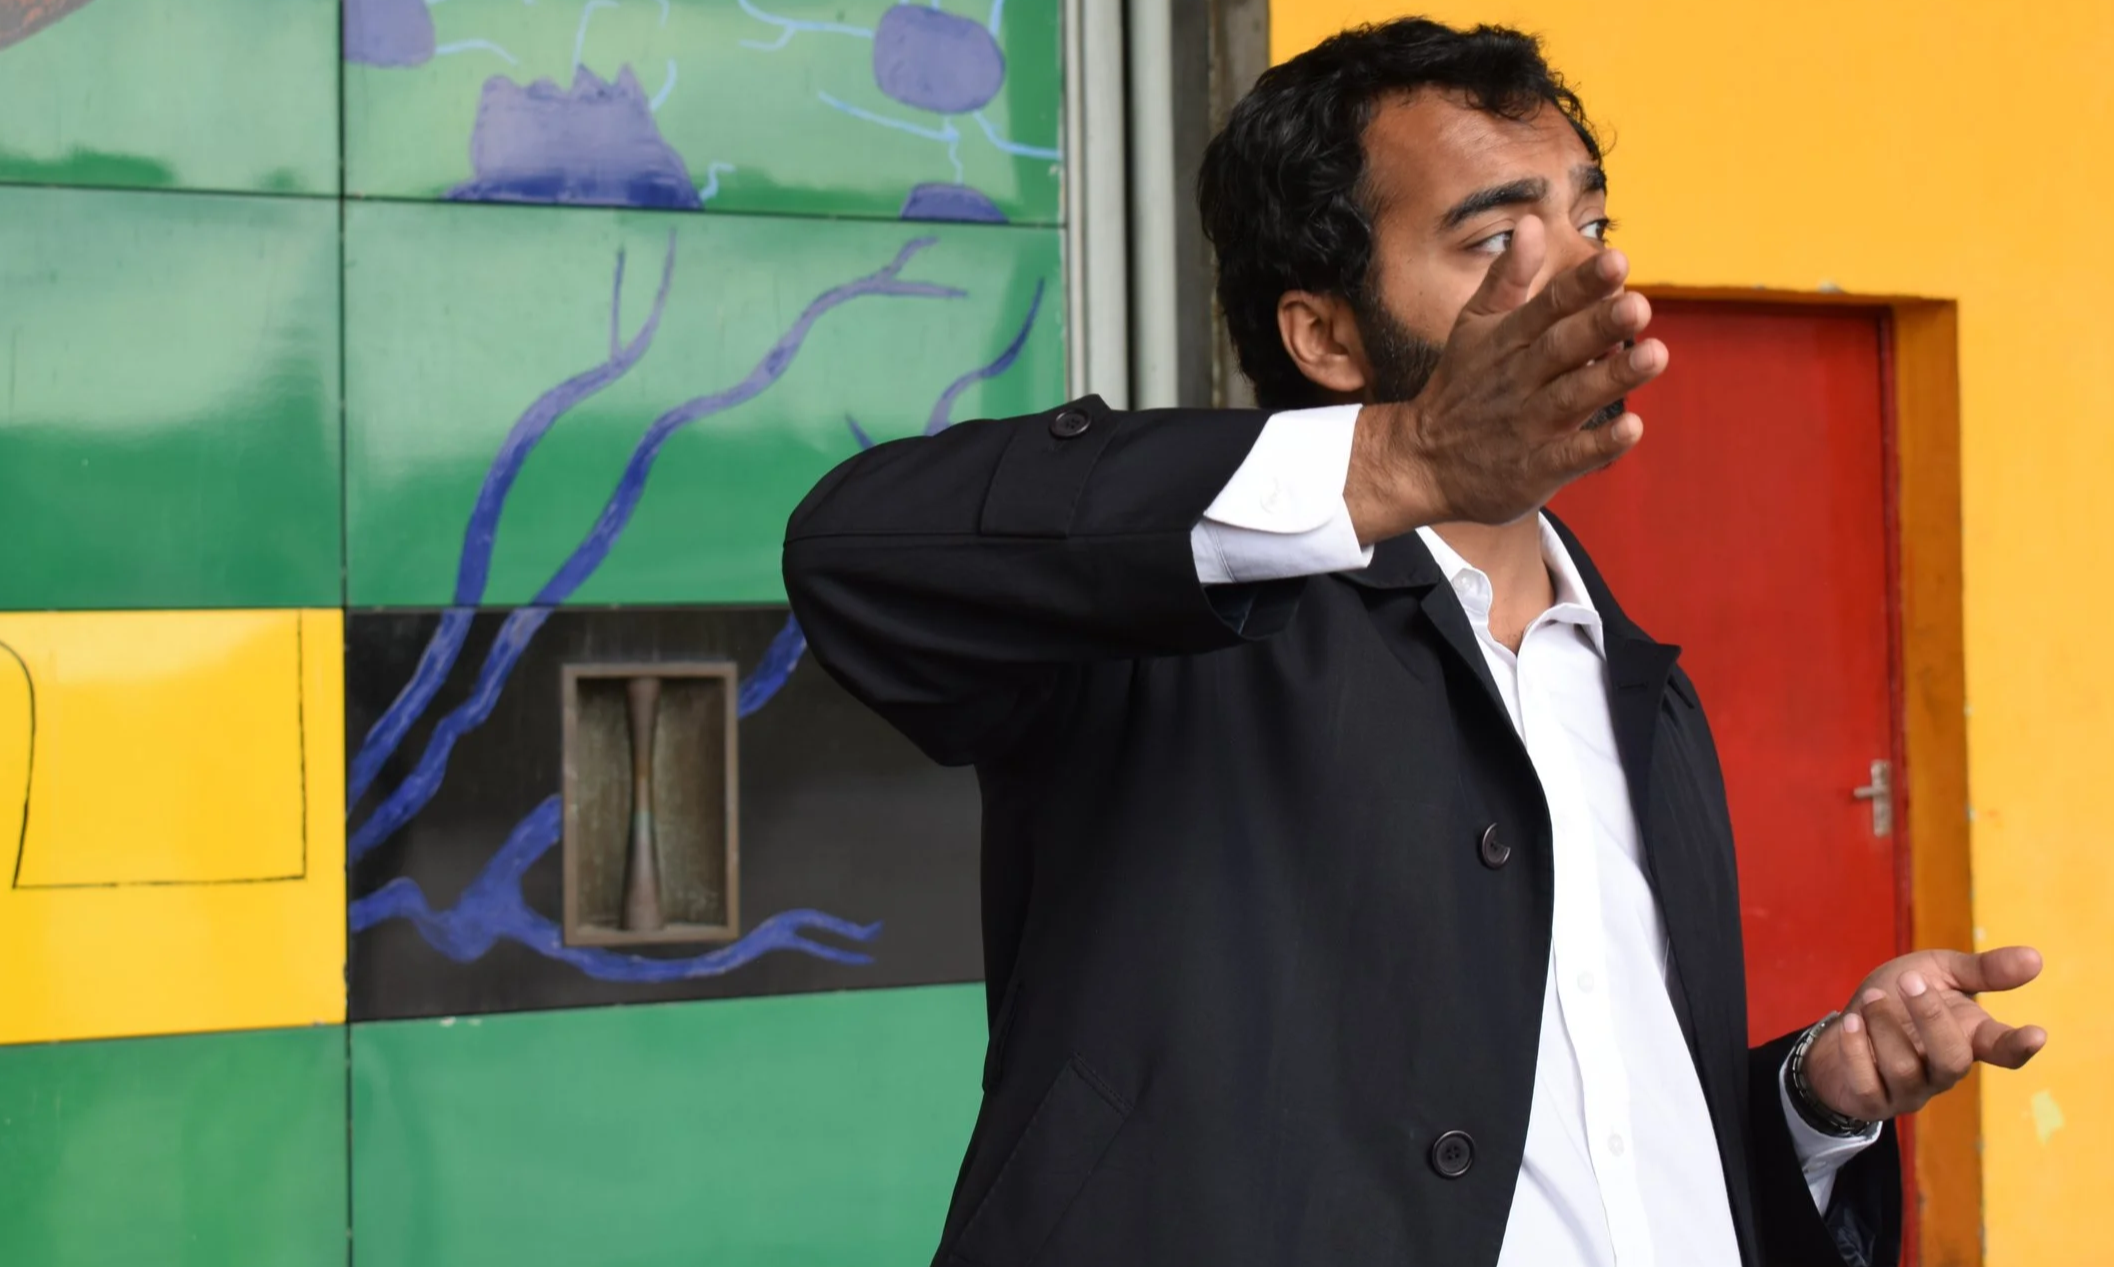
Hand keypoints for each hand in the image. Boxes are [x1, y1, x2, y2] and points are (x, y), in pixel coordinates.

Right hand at [1345, 216, 1668, 542]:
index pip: (1548, 306)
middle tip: (1639, 305)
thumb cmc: (1460, 388)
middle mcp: (1518, 380)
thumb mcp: (1473, 327)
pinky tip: (1632, 428)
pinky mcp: (1533, 469)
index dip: (1582, 285)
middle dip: (1599, 326)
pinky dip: (1598, 445)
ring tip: (1656, 354)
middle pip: (1562, 348)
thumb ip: (1506, 278)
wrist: (1420, 463)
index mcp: (1507, 341)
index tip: (1617, 260)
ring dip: (1611, 378)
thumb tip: (1533, 222)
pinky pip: (1568, 456)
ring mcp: (1526, 426)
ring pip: (1571, 398)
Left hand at [1801, 946, 2047, 1121]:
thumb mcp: (1938, 972)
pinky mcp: (1873, 1101)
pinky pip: (1868, 1084)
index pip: (2002, 1050)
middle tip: (1910, 980)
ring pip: (1905, 1069)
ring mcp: (1910, 1090)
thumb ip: (1981, 969)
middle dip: (1932, 1018)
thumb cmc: (1899, 997)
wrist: (1844, 1026)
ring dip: (1883, 1025)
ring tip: (1871, 997)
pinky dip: (1856, 1050)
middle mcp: (1944, 1070)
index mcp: (1968, 1038)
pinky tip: (1850, 1023)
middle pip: (1953, 1060)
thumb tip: (2035, 957)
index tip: (2037, 1034)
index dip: (2019, 1046)